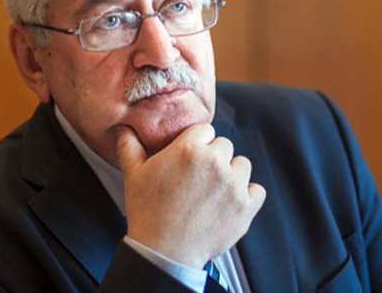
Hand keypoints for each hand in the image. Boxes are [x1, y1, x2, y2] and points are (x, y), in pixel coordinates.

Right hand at [116, 123, 265, 268]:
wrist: (164, 252)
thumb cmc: (148, 214)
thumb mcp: (133, 175)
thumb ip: (130, 147)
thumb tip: (124, 130)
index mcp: (188, 149)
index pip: (205, 130)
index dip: (196, 144)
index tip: (190, 158)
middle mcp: (214, 163)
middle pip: (224, 145)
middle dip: (214, 158)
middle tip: (199, 177)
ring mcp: (233, 184)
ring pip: (242, 165)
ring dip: (232, 174)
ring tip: (214, 190)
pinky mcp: (246, 206)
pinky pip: (257, 190)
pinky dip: (248, 196)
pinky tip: (230, 202)